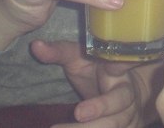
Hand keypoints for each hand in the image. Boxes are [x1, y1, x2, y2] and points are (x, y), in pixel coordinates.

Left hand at [32, 39, 157, 126]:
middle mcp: (127, 92)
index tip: (112, 64)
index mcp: (116, 69)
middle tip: (78, 112)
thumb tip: (35, 45)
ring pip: (114, 124)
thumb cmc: (94, 73)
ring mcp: (128, 114)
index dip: (122, 63)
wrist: (122, 94)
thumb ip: (59, 52)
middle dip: (101, 107)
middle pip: (120, 100)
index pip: (122, 63)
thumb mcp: (79, 60)